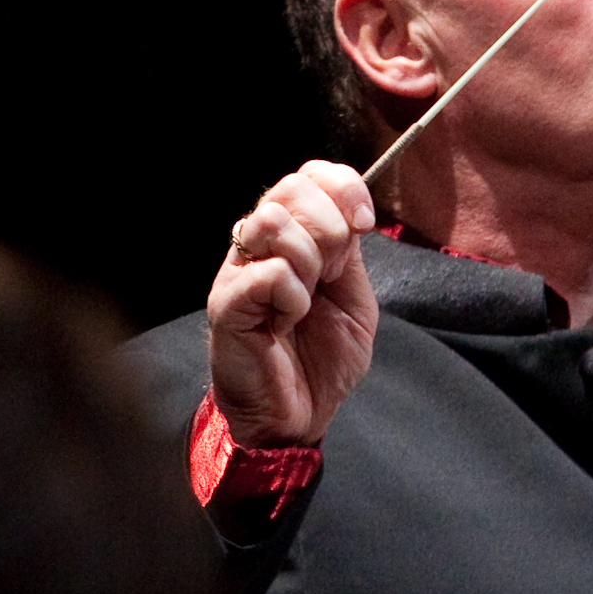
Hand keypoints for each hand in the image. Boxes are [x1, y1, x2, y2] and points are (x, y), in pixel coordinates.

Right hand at [207, 161, 378, 447]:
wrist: (297, 419)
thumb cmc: (320, 364)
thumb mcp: (354, 300)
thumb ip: (350, 254)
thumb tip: (352, 213)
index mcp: (292, 237)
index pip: (309, 175)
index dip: (343, 187)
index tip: (365, 224)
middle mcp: (259, 246)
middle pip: (290, 188)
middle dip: (330, 227)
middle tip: (332, 274)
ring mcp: (239, 271)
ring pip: (273, 221)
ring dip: (308, 261)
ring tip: (304, 302)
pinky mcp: (227, 303)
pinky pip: (267, 272)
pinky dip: (292, 297)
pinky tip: (286, 322)